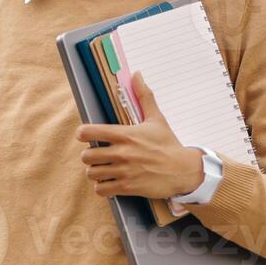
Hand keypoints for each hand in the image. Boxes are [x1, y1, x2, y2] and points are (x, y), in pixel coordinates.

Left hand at [74, 71, 205, 199]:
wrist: (182, 170)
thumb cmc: (168, 144)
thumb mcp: (156, 119)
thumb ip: (144, 96)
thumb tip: (136, 75)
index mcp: (125, 134)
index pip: (89, 132)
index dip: (83, 133)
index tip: (86, 135)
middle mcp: (121, 153)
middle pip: (86, 156)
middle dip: (90, 155)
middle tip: (98, 155)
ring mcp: (123, 171)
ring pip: (92, 173)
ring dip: (95, 171)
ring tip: (103, 169)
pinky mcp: (127, 187)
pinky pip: (101, 189)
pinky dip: (102, 187)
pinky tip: (110, 181)